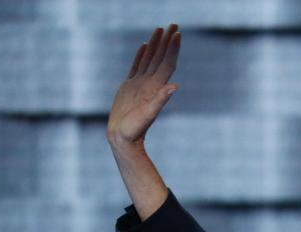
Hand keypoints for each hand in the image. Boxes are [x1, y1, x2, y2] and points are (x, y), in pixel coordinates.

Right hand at [107, 24, 180, 148]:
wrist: (123, 138)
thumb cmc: (135, 129)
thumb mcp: (148, 115)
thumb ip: (160, 100)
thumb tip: (174, 87)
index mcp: (156, 87)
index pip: (167, 63)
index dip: (173, 48)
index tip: (177, 33)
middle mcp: (151, 83)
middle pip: (161, 57)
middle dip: (167, 40)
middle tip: (174, 24)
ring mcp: (141, 84)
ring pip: (149, 58)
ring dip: (156, 44)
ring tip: (160, 28)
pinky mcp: (130, 86)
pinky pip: (137, 65)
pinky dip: (141, 54)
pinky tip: (144, 45)